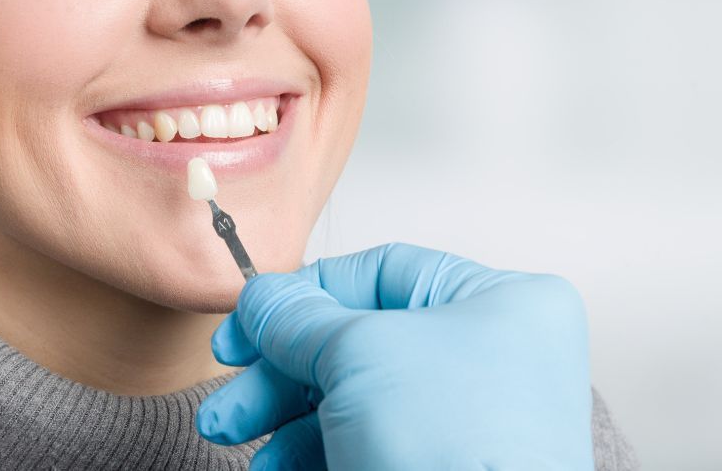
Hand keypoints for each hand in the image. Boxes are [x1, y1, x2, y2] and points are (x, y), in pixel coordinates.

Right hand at [197, 243, 593, 469]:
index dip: (302, 293)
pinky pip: (368, 440)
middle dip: (276, 368)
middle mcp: (491, 354)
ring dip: (280, 414)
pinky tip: (271, 466)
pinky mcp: (443, 463)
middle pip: (356, 338)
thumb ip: (297, 317)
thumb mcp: (356, 354)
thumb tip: (260, 296)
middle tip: (225, 395)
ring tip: (226, 434)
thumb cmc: (446, 442)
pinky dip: (312, 449)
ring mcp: (470, 416)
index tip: (245, 322)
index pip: (380, 272)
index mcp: (500, 303)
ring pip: (353, 394)